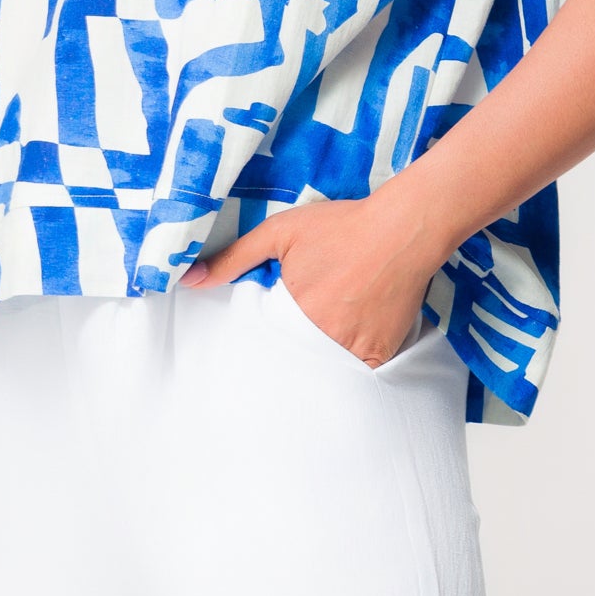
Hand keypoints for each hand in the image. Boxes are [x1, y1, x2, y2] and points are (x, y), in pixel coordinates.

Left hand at [179, 190, 436, 365]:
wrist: (405, 229)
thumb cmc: (341, 227)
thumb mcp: (280, 233)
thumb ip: (234, 258)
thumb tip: (189, 279)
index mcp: (296, 313)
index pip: (267, 342)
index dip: (267, 335)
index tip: (272, 325)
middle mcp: (326, 337)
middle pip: (296, 357)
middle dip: (293, 347)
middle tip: (305, 322)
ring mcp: (357, 349)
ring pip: (326, 366)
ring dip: (322, 353)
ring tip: (329, 325)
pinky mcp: (382, 353)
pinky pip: (358, 368)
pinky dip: (351, 357)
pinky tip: (353, 332)